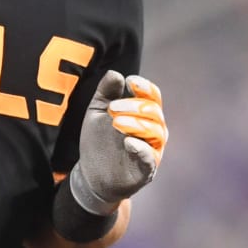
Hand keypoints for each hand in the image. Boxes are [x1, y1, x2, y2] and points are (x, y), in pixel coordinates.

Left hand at [69, 71, 167, 214]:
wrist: (91, 174)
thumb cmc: (99, 140)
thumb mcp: (97, 112)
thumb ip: (105, 92)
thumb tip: (115, 74)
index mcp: (143, 114)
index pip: (152, 96)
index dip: (144, 87)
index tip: (130, 82)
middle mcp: (153, 130)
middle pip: (153, 112)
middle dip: (133, 105)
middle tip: (112, 108)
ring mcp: (152, 150)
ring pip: (156, 132)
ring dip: (137, 123)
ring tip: (116, 122)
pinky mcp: (146, 170)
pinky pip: (150, 157)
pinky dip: (142, 148)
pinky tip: (128, 142)